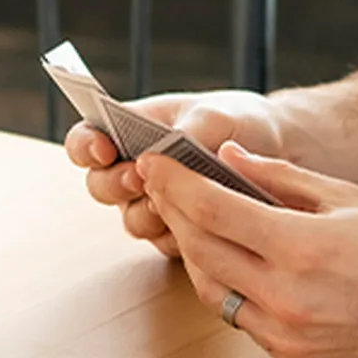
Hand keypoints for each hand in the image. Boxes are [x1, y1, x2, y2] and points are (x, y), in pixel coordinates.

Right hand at [64, 90, 290, 257]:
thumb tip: (177, 142)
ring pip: (131, 220)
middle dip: (116, 184)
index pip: (85, 141)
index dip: (85, 147)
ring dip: (148, 213)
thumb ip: (193, 126)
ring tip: (174, 201)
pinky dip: (181, 234)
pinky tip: (202, 223)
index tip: (105, 148)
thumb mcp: (217, 114)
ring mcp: (151, 205)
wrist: (272, 149)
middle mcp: (131, 170)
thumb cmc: (235, 121)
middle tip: (140, 178)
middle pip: (100, 186)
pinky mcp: (176, 233)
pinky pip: (166, 243)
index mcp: (127, 132)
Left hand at [138, 141, 357, 357]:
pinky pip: (239, 319)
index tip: (153, 162)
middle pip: (200, 250)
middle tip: (159, 184)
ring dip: (193, 253)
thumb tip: (226, 155)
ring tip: (187, 219)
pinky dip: (225, 286)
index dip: (174, 182)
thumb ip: (281, 177)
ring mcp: (288, 334)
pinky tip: (226, 260)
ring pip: (212, 290)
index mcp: (302, 248)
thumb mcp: (349, 197)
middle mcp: (288, 297)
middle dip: (172, 211)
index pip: (212, 209)